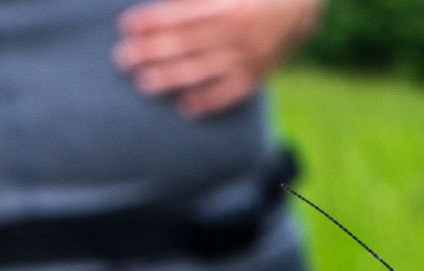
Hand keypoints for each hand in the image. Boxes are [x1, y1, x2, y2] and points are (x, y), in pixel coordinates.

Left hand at [114, 0, 320, 116]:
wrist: (300, 6)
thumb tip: (168, 7)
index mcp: (226, 5)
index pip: (181, 14)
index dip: (152, 20)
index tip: (126, 26)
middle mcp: (235, 32)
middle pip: (186, 43)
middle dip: (151, 51)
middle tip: (122, 59)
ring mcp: (247, 56)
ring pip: (203, 70)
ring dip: (171, 78)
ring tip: (144, 84)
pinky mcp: (256, 76)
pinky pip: (229, 93)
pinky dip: (208, 101)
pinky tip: (185, 108)